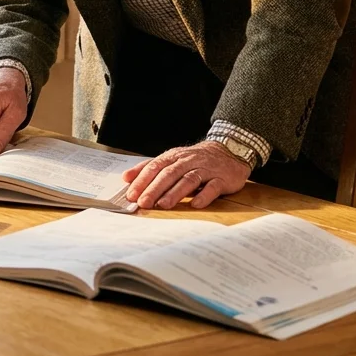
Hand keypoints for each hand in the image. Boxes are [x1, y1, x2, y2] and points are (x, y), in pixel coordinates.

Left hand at [121, 141, 250, 209]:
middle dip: (154, 189)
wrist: (230, 150)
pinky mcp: (222, 178)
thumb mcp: (171, 159)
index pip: (155, 167)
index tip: (131, 194)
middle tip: (143, 203)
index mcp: (173, 157)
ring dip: (175, 193)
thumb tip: (126, 177)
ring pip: (188, 180)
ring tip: (163, 205)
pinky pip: (213, 187)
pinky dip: (204, 195)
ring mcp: (206, 169)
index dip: (142, 180)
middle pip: (169, 174)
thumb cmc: (195, 159)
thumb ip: (149, 168)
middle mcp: (188, 161)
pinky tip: (196, 204)